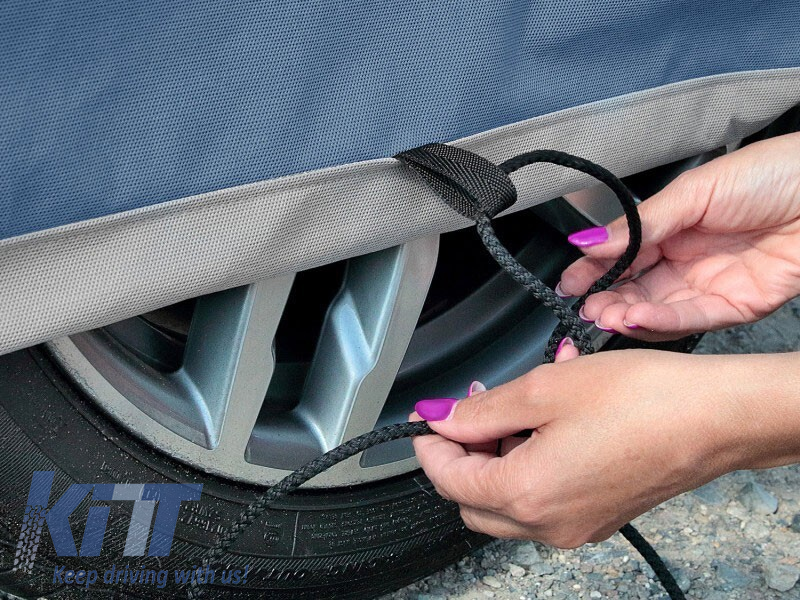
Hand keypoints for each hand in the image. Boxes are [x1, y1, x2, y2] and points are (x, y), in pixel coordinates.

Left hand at [411, 349, 799, 547]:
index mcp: (527, 494)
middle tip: (472, 409)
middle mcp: (548, 524)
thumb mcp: (544, 389)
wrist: (716, 418)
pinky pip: (545, 497)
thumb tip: (440, 417)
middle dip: (463, 454)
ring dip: (500, 454)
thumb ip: (482, 409)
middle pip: (473, 500)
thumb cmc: (642, 400)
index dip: (430, 445)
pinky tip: (552, 419)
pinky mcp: (598, 516)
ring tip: (520, 402)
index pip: (449, 479)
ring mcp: (576, 525)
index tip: (429, 417)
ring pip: (508, 501)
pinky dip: (533, 462)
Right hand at [559, 132, 799, 339]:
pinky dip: (662, 322)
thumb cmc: (773, 173)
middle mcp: (688, 260)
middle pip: (636, 288)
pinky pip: (693, 320)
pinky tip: (637, 317)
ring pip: (659, 310)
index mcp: (673, 227)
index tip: (568, 282)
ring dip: (629, 314)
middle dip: (607, 299)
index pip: (624, 256)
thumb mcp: (694, 192)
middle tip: (585, 305)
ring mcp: (710, 285)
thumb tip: (590, 240)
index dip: (594, 270)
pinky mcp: (737, 306)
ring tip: (606, 314)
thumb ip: (641, 225)